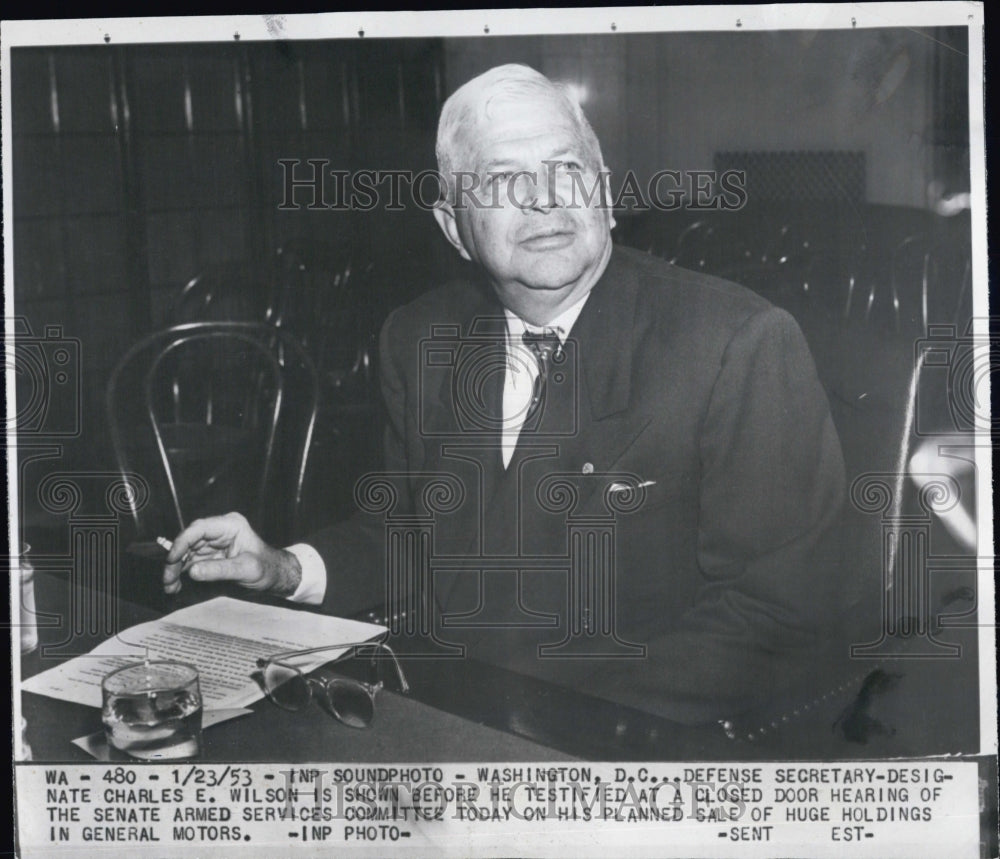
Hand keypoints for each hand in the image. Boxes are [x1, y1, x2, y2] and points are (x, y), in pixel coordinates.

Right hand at [162, 512, 301, 596]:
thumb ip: (219, 570)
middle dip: (175, 560)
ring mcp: (213, 543)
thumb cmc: (266, 568)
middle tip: (167, 580)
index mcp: (230, 525)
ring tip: (170, 587)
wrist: (275, 576)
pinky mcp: (209, 555)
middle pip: (188, 541)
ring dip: (175, 569)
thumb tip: (192, 571)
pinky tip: (176, 586)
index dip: (181, 542)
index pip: (199, 529)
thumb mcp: (246, 569)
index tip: (171, 559)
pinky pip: (190, 561)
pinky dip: (182, 573)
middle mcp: (219, 531)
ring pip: (185, 552)